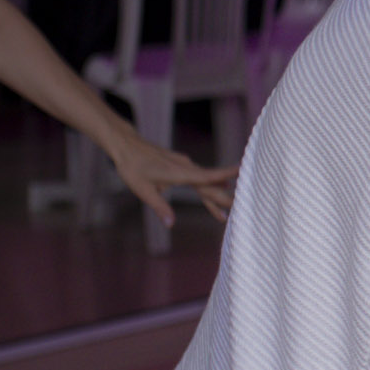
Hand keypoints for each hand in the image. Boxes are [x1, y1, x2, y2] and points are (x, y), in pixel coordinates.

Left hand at [104, 133, 237, 226]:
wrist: (125, 145)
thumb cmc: (132, 167)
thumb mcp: (144, 190)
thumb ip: (160, 207)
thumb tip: (170, 224)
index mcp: (180, 173)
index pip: (208, 177)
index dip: (226, 176)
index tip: (244, 172)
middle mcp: (186, 168)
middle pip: (209, 184)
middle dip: (223, 197)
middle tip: (240, 208)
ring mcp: (183, 165)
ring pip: (203, 181)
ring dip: (214, 195)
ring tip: (224, 211)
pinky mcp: (179, 164)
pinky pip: (197, 177)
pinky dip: (206, 186)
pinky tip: (215, 189)